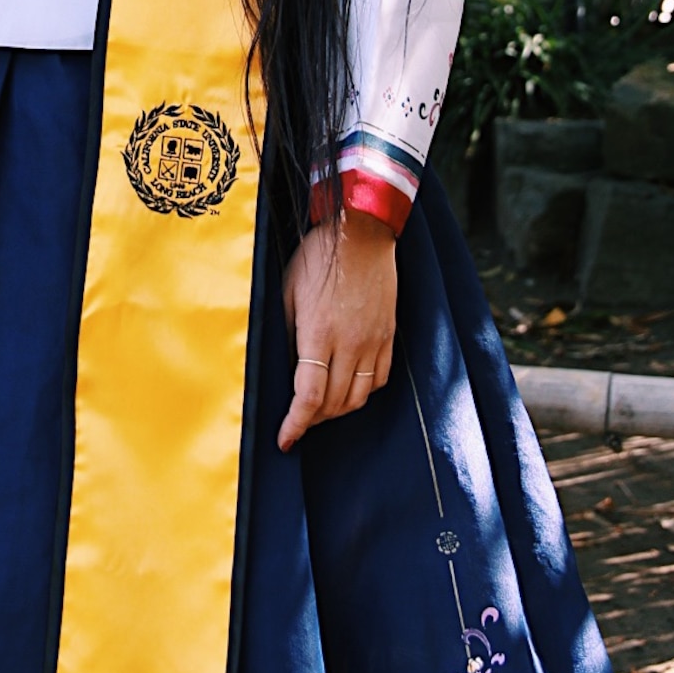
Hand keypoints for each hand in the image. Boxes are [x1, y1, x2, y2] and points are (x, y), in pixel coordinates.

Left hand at [277, 208, 396, 450]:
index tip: (285, 440)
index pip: (309, 396)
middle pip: (334, 403)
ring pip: (359, 396)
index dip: (295, 425)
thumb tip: (285, 370)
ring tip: (321, 409)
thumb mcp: (288, 291)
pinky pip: (380, 378)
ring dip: (338, 410)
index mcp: (318, 333)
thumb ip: (287, 333)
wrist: (362, 233)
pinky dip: (363, 392)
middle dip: (313, 420)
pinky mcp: (388, 335)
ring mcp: (373, 340)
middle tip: (297, 422)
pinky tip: (349, 388)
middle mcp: (349, 343)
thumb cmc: (318, 257)